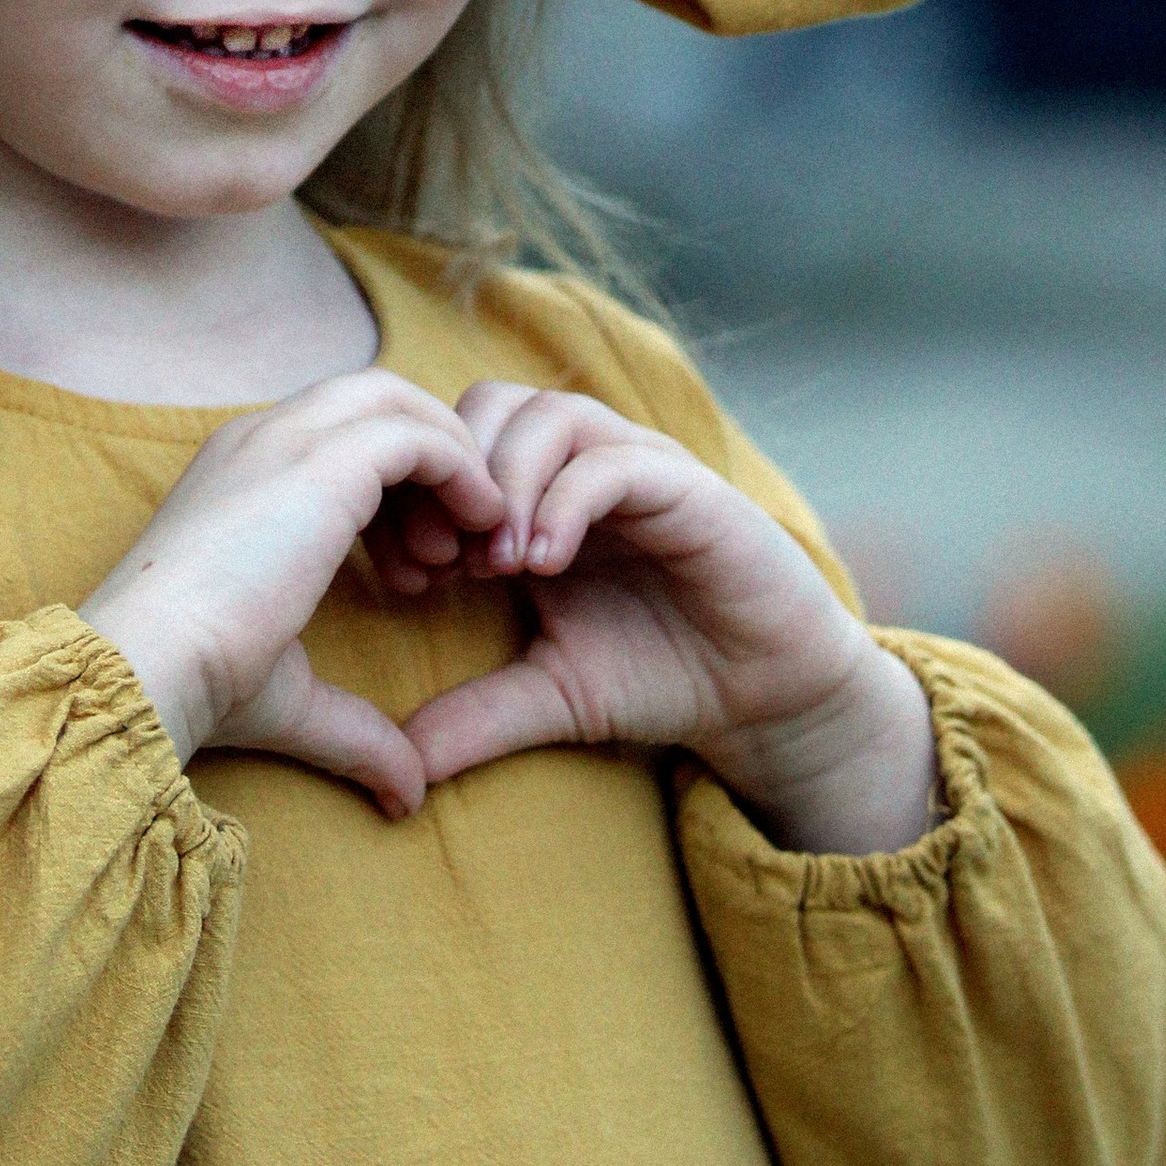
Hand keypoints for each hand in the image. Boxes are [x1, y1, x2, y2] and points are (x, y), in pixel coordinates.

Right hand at [79, 371, 509, 819]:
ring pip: (398, 402)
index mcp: (239, 473)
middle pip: (373, 400)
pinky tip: (478, 532)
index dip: (395, 494)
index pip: (337, 437)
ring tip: (473, 548)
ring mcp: (288, 438)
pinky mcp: (324, 460)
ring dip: (453, 463)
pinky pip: (419, 434)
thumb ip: (355, 728)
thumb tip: (408, 794)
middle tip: (457, 550)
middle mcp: (260, 437)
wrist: (149, 666)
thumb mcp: (290, 694)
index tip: (419, 573)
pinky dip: (463, 472)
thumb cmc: (198, 685)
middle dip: (430, 460)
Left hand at [378, 386, 940, 854]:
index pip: (457, 438)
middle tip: (442, 562)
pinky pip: (615, 462)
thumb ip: (476, 715)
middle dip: (454, 475)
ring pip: (551, 415)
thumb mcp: (551, 695)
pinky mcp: (689, 487)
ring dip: (508, 483)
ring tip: (496, 567)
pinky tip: (544, 565)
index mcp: (541, 493)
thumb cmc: (661, 676)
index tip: (406, 574)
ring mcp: (638, 466)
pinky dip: (567, 501)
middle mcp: (585, 463)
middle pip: (492, 401)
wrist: (768, 696)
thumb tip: (398, 763)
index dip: (419, 492)